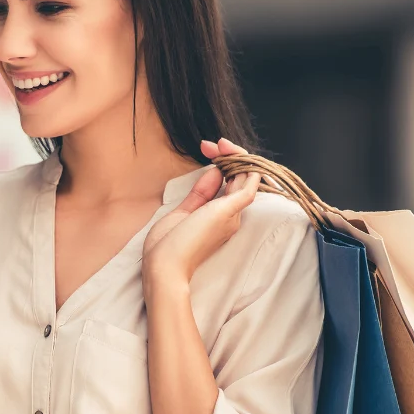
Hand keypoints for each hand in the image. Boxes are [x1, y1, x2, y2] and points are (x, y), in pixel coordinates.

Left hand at [141, 138, 259, 287]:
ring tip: (219, 145)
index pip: (231, 184)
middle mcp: (231, 217)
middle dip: (228, 156)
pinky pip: (249, 183)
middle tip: (209, 145)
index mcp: (219, 219)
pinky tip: (232, 152)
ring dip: (235, 155)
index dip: (222, 163)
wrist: (164, 268)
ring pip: (246, 176)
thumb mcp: (181, 214)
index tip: (206, 150)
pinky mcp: (229, 210)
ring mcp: (232, 214)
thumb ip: (199, 195)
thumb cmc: (167, 249)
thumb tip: (214, 173)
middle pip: (241, 178)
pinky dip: (245, 165)